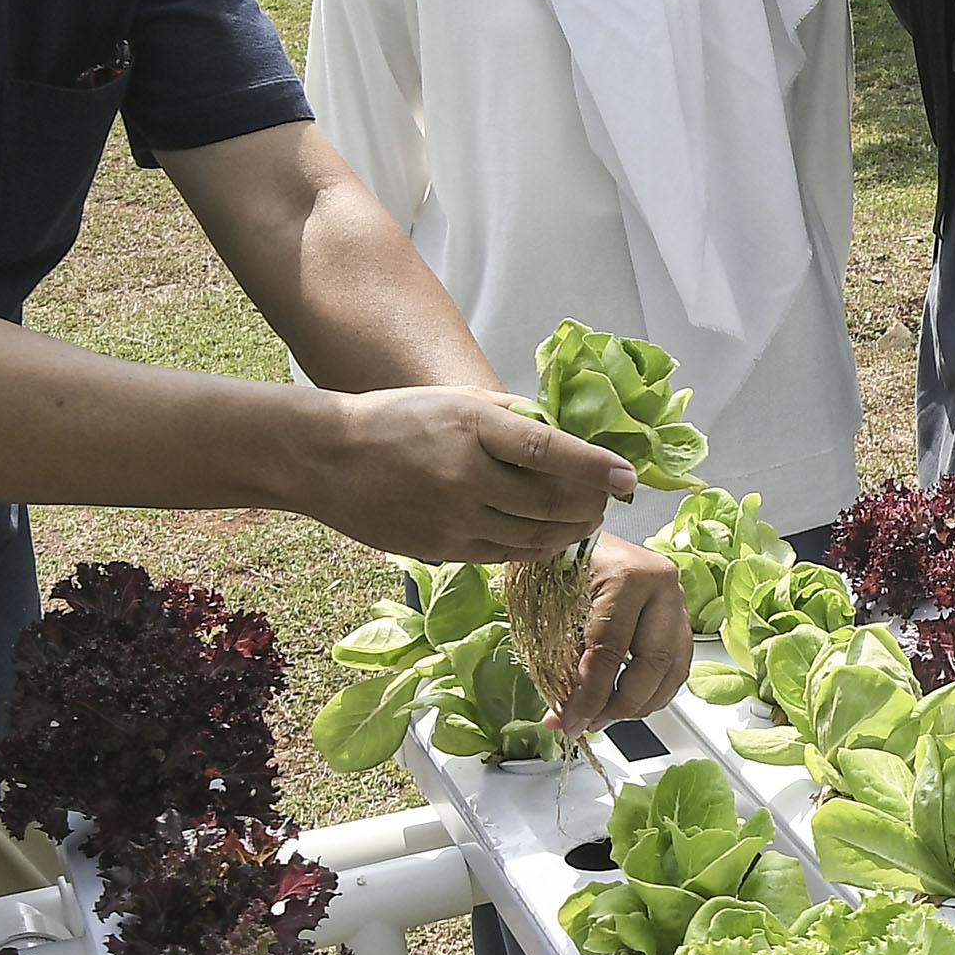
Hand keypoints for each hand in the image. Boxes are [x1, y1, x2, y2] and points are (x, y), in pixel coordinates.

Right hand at [303, 388, 629, 563]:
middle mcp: (466, 475)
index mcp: (473, 425)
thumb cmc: (398, 419)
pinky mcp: (441, 549)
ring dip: (569, 531)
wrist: (326, 458)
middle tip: (610, 501)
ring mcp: (452, 518)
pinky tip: (549, 538)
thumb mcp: (458, 399)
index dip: (595, 467)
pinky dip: (536, 548)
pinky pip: (505, 555)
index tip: (628, 478)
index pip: (549, 450)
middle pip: (550, 501)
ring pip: (533, 536)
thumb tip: (567, 434)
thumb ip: (512, 416)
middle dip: (591, 506)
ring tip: (586, 519)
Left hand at [554, 537, 693, 735]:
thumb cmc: (559, 563)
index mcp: (628, 576)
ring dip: (641, 704)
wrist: (576, 535)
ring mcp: (677, 598)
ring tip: (605, 715)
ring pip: (674, 669)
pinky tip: (626, 699)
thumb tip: (564, 718)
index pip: (612, 651)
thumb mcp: (551, 610)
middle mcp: (663, 585)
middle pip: (655, 664)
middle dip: (621, 705)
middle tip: (590, 723)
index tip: (571, 722)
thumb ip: (561, 664)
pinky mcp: (679, 613)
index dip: (591, 696)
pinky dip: (654, 690)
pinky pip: (677, 663)